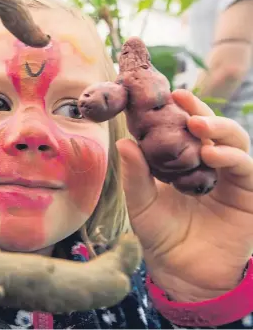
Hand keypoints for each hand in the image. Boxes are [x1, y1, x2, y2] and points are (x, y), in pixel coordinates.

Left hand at [117, 89, 252, 301]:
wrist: (181, 273)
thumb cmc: (159, 235)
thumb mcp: (141, 203)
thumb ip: (136, 174)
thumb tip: (124, 142)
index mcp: (180, 161)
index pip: (181, 129)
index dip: (175, 110)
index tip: (164, 93)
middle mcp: (206, 164)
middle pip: (210, 128)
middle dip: (199, 111)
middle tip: (183, 100)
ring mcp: (228, 176)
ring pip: (233, 140)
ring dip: (217, 128)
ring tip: (198, 125)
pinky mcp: (247, 193)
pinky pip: (245, 166)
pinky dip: (231, 156)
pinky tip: (213, 154)